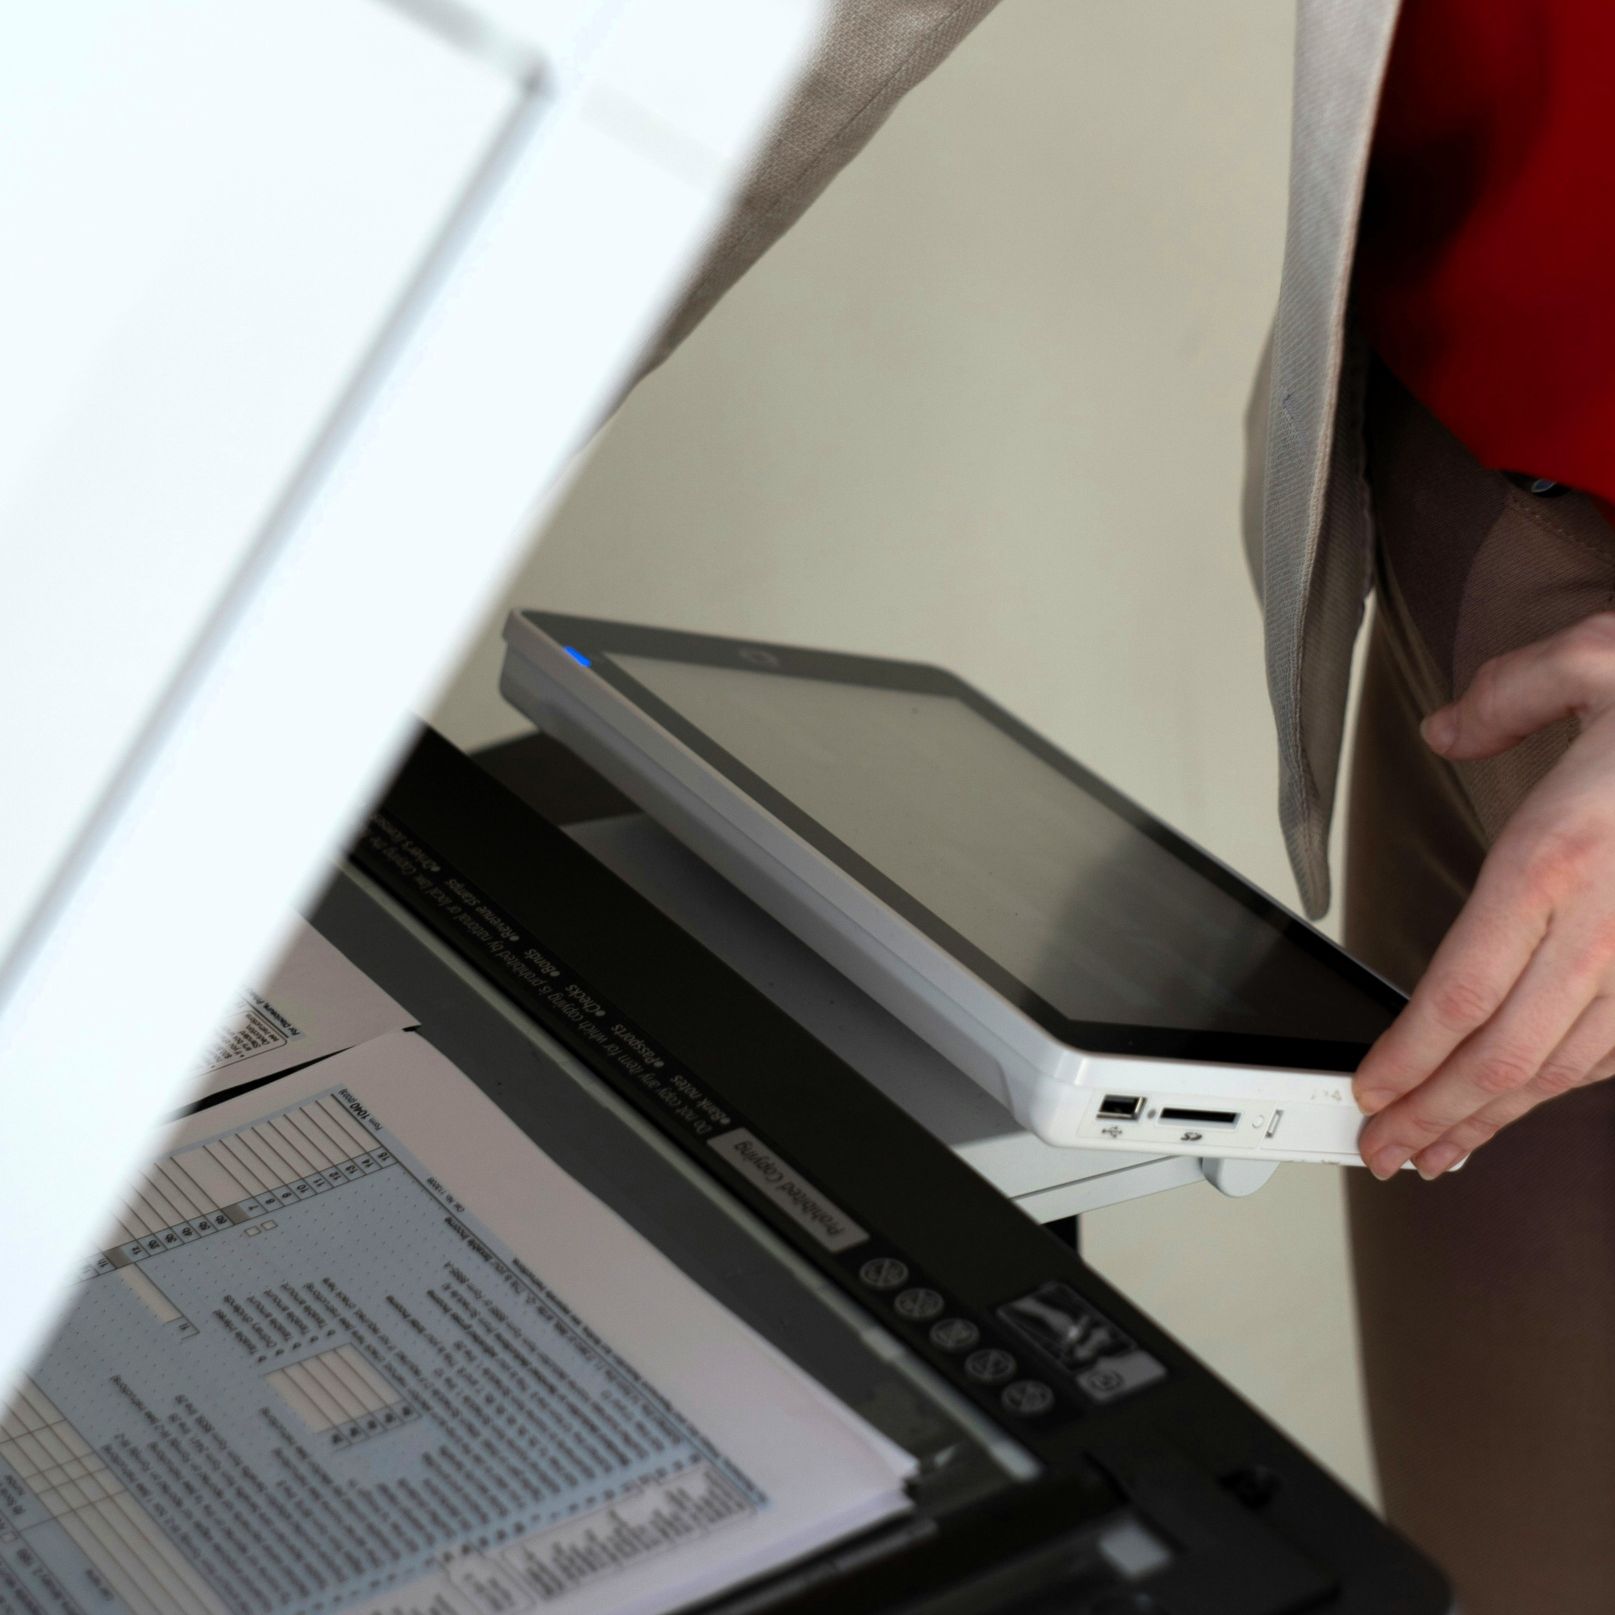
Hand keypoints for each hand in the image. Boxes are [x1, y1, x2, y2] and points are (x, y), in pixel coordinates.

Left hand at [1354, 612, 1614, 1178]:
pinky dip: (1566, 1085)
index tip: (1367, 1094)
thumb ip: (1505, 698)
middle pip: (1504, 1053)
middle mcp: (1610, 922)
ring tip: (1443, 1147)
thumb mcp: (1593, 659)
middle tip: (1383, 1152)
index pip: (1459, 990)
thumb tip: (1445, 729)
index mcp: (1558, 856)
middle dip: (1435, 1116)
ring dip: (1496, 1118)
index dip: (1407, 1061)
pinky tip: (1527, 1097)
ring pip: (1566, 1068)